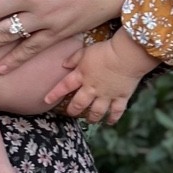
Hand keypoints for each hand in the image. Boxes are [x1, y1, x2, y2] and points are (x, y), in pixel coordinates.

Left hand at [44, 32, 158, 125]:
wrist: (126, 55)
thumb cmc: (105, 50)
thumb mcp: (86, 50)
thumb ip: (74, 58)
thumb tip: (64, 64)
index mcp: (82, 75)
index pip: (64, 86)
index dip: (54, 94)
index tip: (46, 100)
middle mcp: (92, 89)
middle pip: (79, 103)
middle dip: (73, 110)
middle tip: (71, 113)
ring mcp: (106, 95)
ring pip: (96, 111)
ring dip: (92, 117)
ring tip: (90, 120)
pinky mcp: (121, 97)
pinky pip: (116, 111)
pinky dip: (113, 118)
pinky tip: (109, 122)